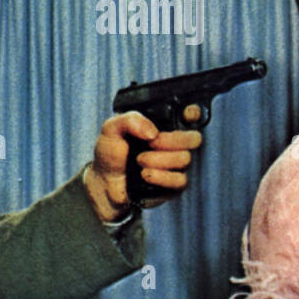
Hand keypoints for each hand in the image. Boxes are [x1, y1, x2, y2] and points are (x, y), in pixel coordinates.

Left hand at [83, 109, 202, 219]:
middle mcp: (174, 144)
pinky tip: (144, 175)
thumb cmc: (111, 153)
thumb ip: (130, 120)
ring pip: (185, 159)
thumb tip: (152, 132)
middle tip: (151, 143)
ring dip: (159, 160)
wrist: (105, 182)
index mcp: (163, 126)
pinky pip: (179, 180)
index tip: (185, 115)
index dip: (193, 113)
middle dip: (172, 140)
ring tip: (139, 160)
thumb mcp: (112, 129)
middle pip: (194, 138)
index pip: (191, 115)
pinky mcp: (174, 186)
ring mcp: (175, 165)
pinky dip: (160, 177)